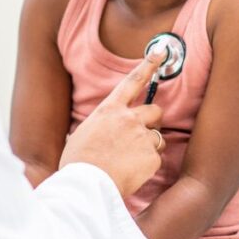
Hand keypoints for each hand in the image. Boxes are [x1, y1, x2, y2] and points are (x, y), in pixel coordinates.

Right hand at [60, 46, 166, 196]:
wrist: (86, 186)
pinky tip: (132, 173)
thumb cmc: (77, 163)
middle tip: (143, 133)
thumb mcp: (83, 134)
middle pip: (155, 110)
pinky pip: (156, 158)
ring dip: (149, 146)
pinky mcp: (152, 157)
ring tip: (130, 161)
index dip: (148, 65)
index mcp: (109, 110)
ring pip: (158, 137)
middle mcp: (129, 118)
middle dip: (153, 120)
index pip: (132, 81)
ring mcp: (142, 136)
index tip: (161, 51)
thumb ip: (101, 126)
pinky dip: (147, 166)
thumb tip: (104, 131)